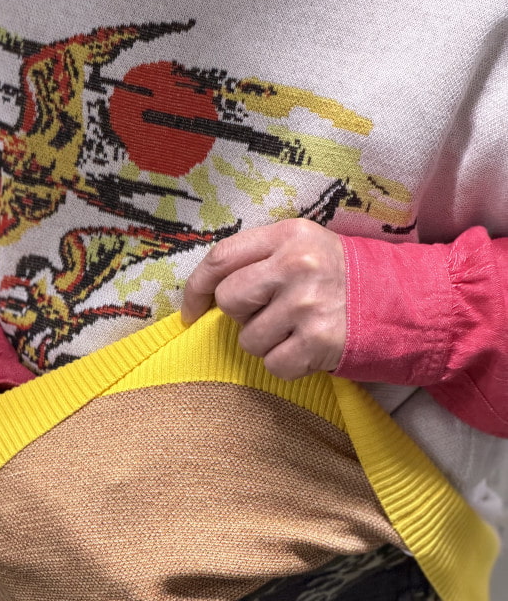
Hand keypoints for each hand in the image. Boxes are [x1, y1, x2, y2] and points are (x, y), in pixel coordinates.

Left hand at [181, 219, 346, 379]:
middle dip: (242, 315)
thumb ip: (262, 258)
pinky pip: (273, 365)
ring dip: (267, 343)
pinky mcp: (319, 341)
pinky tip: (310, 349)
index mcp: (289, 235)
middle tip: (272, 313)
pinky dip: (287, 365)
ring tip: (298, 330)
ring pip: (248, 339)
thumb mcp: (308, 247)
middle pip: (229, 300)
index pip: (220, 258)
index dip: (196, 288)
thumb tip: (208, 292)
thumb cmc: (347, 277)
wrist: (410, 303)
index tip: (191, 310)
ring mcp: (307, 304)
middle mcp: (296, 265)